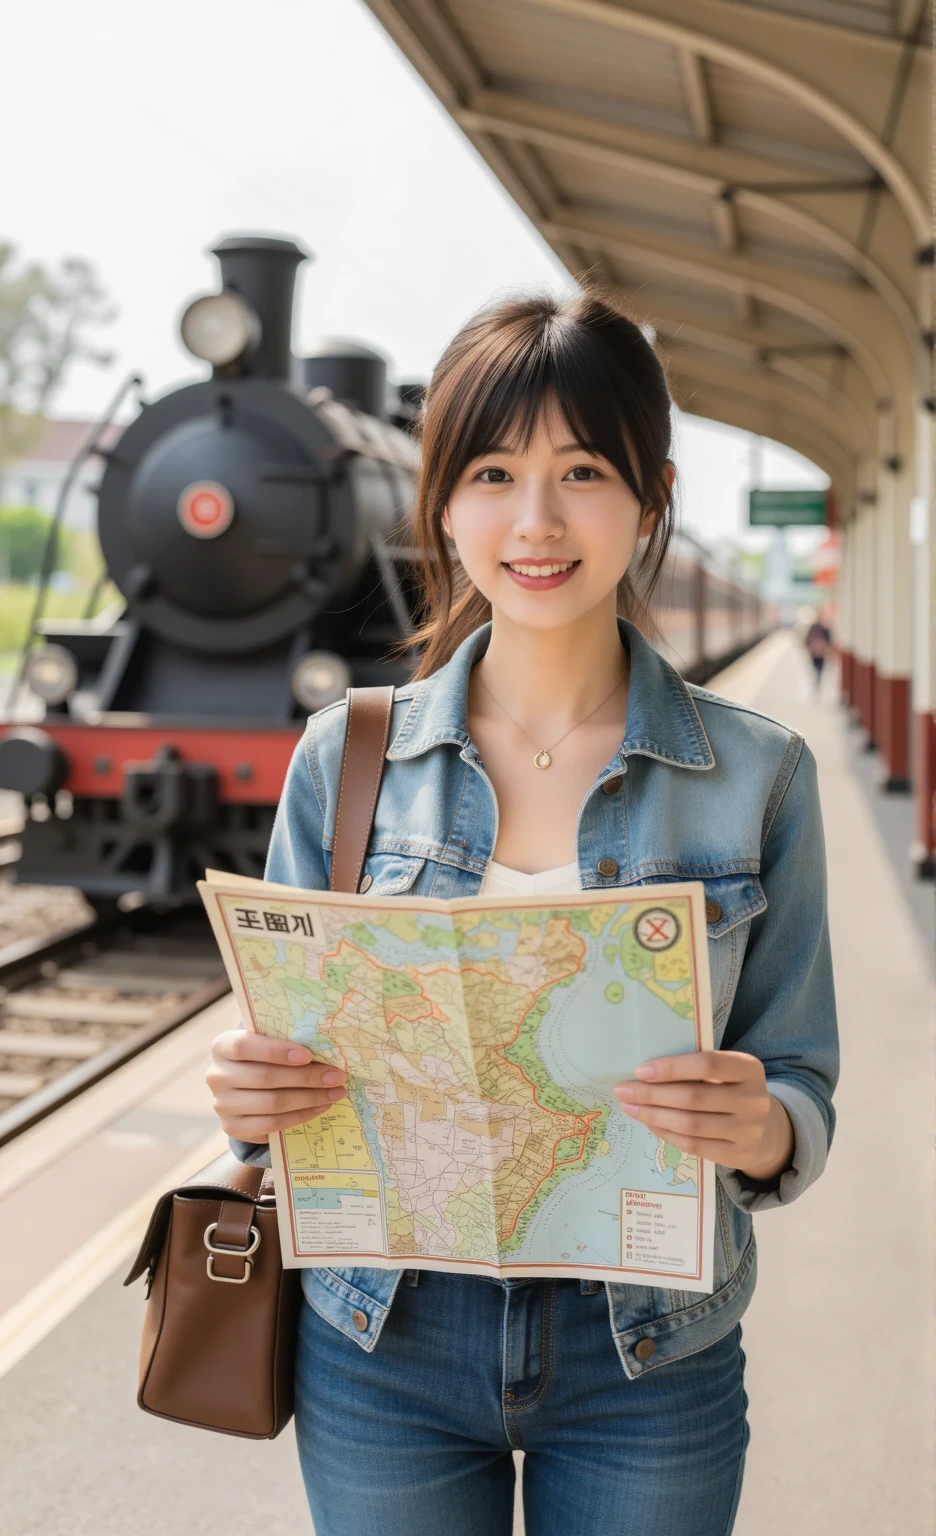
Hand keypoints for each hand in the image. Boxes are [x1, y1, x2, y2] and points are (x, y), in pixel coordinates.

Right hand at [206, 1030, 347, 1143]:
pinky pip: (271, 1125)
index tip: (308, 1055)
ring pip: (271, 1103)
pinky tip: (319, 1107)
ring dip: (309, 1098)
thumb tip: (325, 1047)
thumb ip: (285, 1042)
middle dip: (306, 1077)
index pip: (244, 1047)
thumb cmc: (263, 1057)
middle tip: (336, 1077)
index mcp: (222, 1046)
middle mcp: (216, 1076)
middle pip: (264, 1077)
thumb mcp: (267, 1043)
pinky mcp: (233, 1127)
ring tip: (334, 1093)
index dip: (276, 1051)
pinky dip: (300, 1116)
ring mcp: (222, 1104)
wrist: (245, 1089)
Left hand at [614, 1050, 794, 1180]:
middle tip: (623, 1091)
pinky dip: (667, 1134)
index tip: (640, 1071)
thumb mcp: (723, 1073)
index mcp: (750, 1069)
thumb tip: (643, 1073)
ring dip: (654, 1116)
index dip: (672, 1068)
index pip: (707, 1065)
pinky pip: (694, 1146)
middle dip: (653, 1094)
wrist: (765, 1128)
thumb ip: (694, 1068)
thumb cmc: (730, 1090)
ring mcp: (750, 1131)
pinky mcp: (740, 1156)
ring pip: (691, 1124)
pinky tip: (650, 1123)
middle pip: (694, 1097)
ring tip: (631, 1108)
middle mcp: (755, 1100)